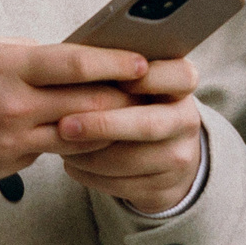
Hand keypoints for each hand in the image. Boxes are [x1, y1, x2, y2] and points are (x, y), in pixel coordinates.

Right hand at [0, 38, 145, 187]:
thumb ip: (29, 57)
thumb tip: (76, 52)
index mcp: (9, 68)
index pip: (76, 63)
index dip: (116, 62)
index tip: (143, 60)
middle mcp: (15, 105)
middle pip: (89, 101)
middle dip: (127, 95)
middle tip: (155, 88)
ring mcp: (14, 138)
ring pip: (82, 134)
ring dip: (112, 123)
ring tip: (137, 112)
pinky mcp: (12, 163)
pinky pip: (58, 153)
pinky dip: (82, 144)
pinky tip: (96, 135)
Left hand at [57, 55, 203, 212]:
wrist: (164, 152)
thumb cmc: (134, 101)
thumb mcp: (136, 79)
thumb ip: (116, 68)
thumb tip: (74, 56)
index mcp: (183, 86)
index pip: (181, 76)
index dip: (151, 77)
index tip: (116, 77)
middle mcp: (187, 121)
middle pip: (149, 125)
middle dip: (103, 125)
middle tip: (64, 125)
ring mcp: (179, 158)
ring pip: (129, 161)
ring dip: (88, 155)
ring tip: (59, 144)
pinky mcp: (164, 188)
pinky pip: (121, 185)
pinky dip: (90, 174)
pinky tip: (71, 162)